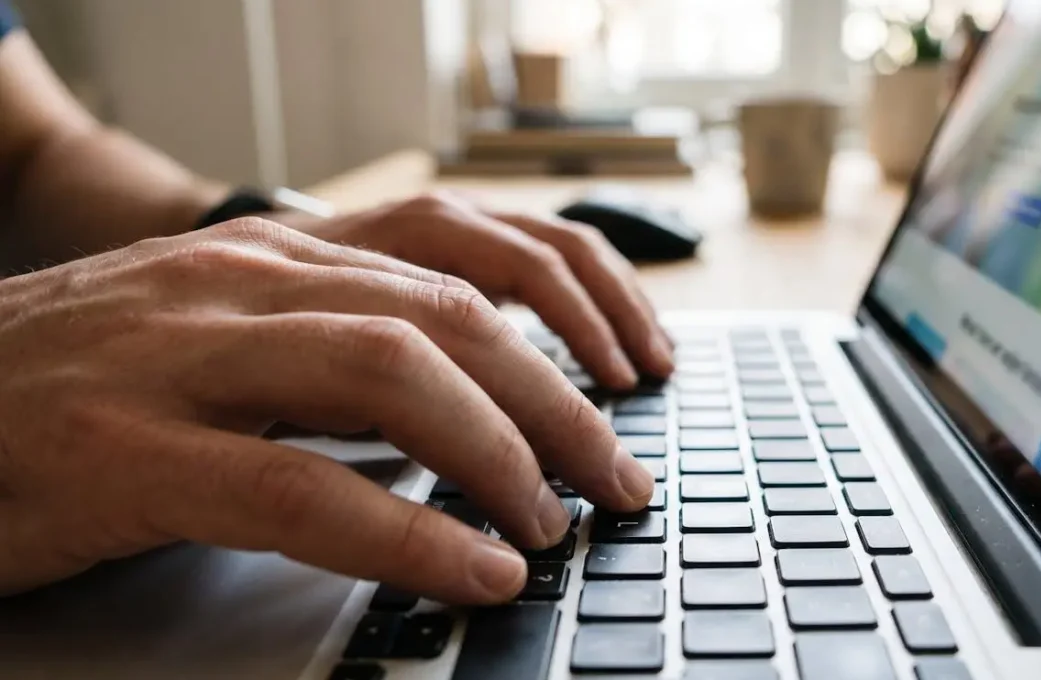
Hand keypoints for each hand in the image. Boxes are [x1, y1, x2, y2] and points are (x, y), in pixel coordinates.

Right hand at [0, 219, 654, 602]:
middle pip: (453, 315)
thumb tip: (473, 406)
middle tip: (618, 477)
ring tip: (556, 524)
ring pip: (394, 374)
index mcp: (276, 255)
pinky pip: (299, 488)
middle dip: (562, 399)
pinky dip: (407, 535)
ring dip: (503, 454)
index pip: (462, 253)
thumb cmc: (80, 382)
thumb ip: (337, 350)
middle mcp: (242, 282)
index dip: (570, 309)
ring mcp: (179, 357)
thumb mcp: (227, 334)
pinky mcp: (122, 452)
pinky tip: (473, 570)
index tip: (632, 372)